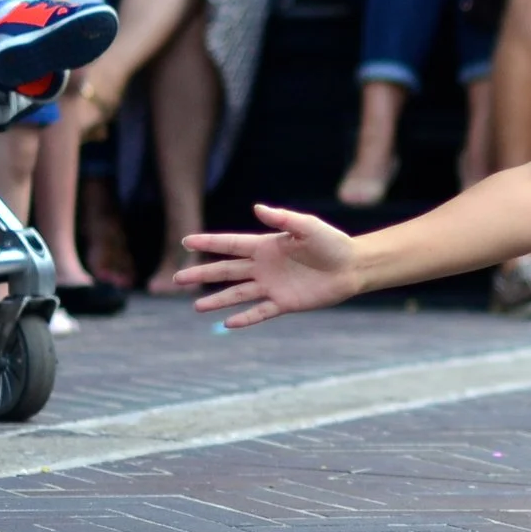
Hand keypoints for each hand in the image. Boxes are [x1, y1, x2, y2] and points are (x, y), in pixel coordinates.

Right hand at [180, 203, 363, 326]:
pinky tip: (228, 323)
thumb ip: (283, 218)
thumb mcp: (307, 226)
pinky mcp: (285, 303)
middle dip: (202, 273)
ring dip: (218, 300)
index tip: (185, 240)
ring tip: (196, 306)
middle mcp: (264, 267)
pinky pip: (260, 312)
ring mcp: (272, 286)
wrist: (353, 267)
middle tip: (178, 278)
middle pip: (226, 271)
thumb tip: (256, 208)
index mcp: (266, 245)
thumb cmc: (332, 243)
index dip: (208, 242)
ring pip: (238, 294)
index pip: (230, 244)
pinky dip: (245, 318)